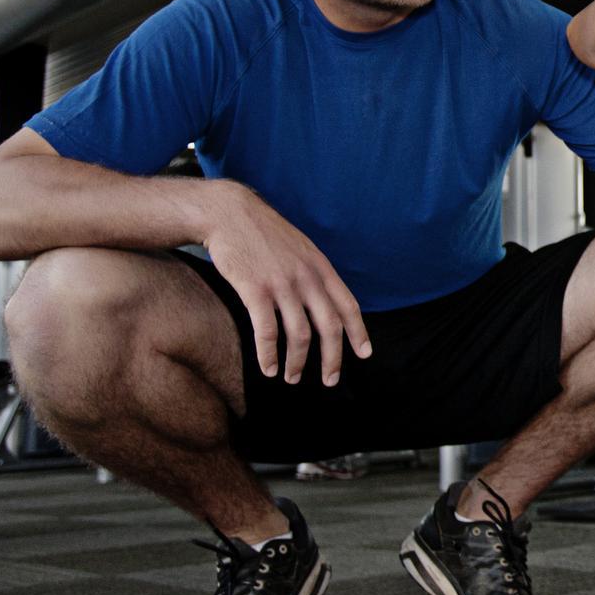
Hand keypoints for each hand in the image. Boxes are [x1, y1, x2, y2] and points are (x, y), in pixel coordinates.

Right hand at [201, 184, 371, 385]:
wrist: (230, 214)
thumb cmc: (264, 235)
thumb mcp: (300, 248)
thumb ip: (314, 273)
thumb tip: (326, 301)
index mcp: (320, 267)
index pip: (348, 305)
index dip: (359, 332)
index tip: (364, 354)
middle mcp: (306, 277)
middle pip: (329, 326)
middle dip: (333, 358)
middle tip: (330, 381)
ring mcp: (282, 284)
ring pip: (299, 334)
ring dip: (298, 362)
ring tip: (292, 378)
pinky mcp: (255, 289)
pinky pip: (268, 331)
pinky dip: (269, 354)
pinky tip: (268, 368)